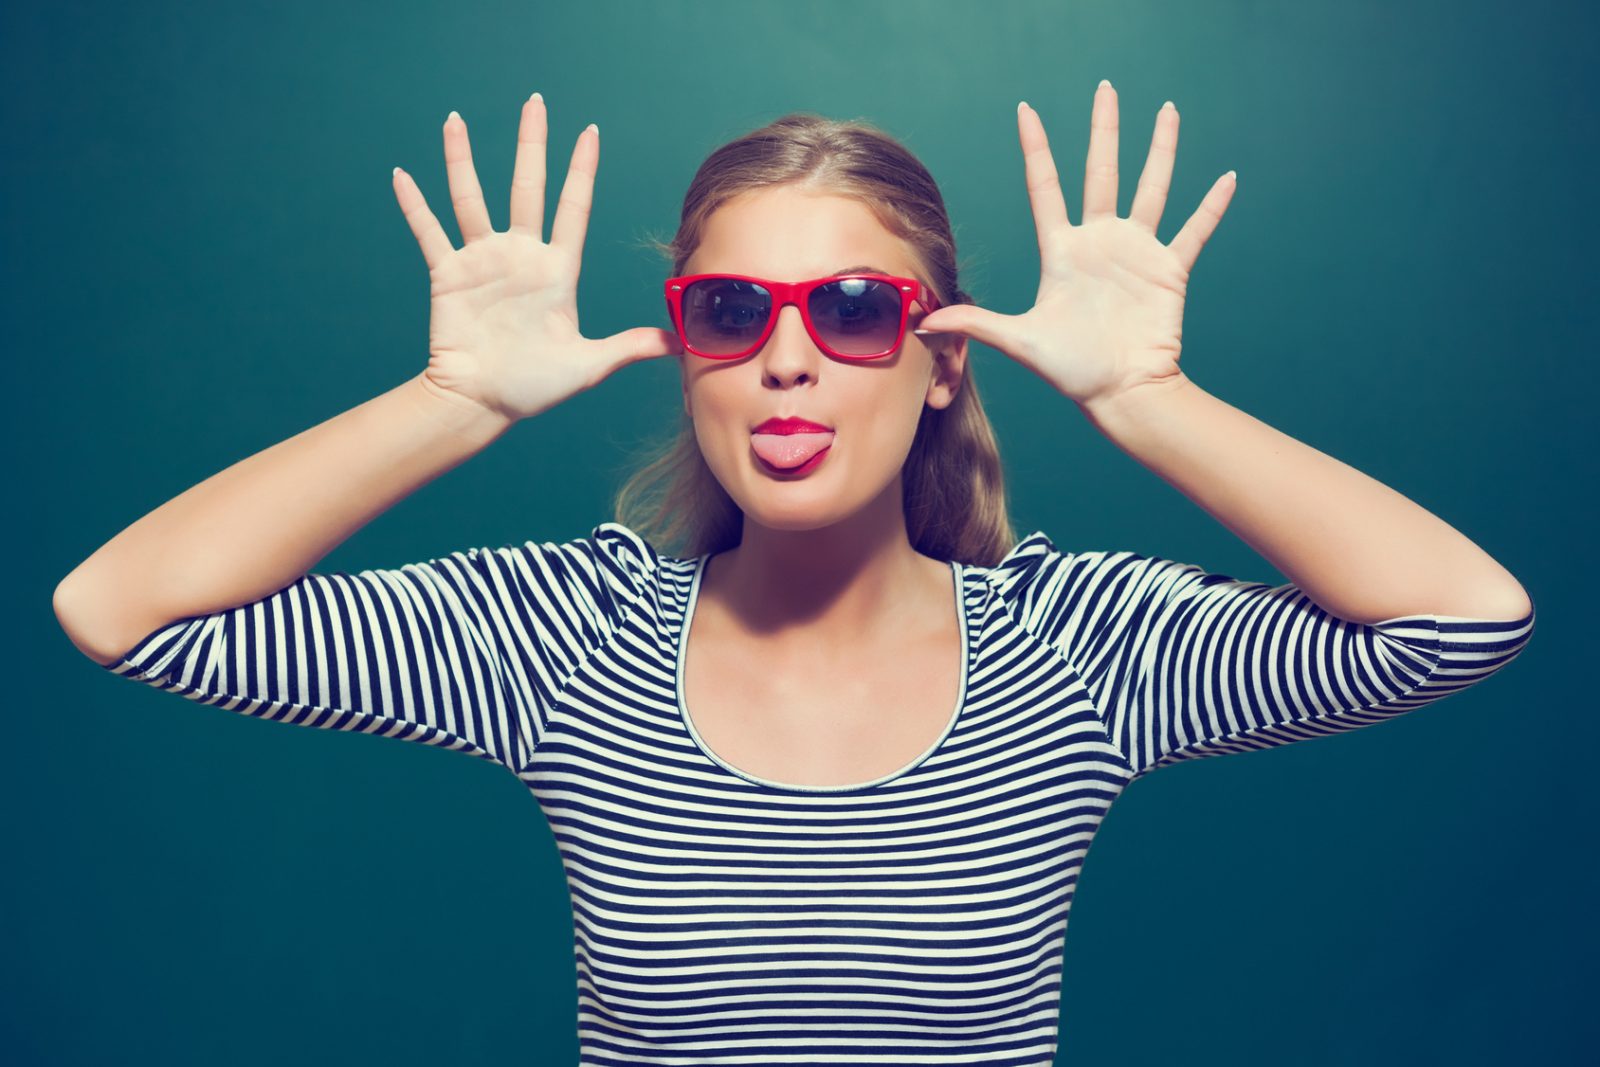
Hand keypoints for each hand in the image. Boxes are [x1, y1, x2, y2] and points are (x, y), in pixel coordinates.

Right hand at [391, 94, 682, 423]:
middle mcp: (520, 256)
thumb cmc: (535, 387)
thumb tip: (681, 344)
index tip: (590, 133)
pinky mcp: (447, 275)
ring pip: (471, 198)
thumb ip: (631, 347)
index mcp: (556, 270)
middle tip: (536, 102)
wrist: (482, 404)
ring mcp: (482, 262)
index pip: (572, 208)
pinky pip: (429, 232)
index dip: (581, 171)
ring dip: (462, 160)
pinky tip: (401, 176)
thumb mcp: (590, 365)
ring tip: (454, 120)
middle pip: (527, 187)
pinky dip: (414, 205)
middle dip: (532, 145)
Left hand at [916, 83, 1234, 408]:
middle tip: (1106, 89)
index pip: (1046, 186)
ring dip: (1161, 150)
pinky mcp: (1168, 270)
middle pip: (1102, 172)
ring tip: (1169, 110)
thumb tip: (924, 323)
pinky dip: (1212, 207)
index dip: (1036, 148)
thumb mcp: (1020, 342)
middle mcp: (1099, 242)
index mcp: (1062, 251)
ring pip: (1151, 187)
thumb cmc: (1071, 371)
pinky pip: (1194, 230)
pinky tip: (1228, 178)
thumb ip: (977, 324)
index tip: (1026, 110)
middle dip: (1104, 130)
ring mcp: (1136, 253)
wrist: (1121, 393)